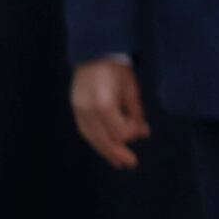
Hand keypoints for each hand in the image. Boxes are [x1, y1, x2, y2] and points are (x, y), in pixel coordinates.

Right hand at [71, 56, 147, 170]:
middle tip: (131, 164)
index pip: (119, 132)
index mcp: (104, 104)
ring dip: (106, 151)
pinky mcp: (75, 109)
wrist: (94, 54)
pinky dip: (96, 141)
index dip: (132, 133)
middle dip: (118, 153)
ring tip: (118, 163)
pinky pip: (85, 131)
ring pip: (92, 138)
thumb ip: (136, 113)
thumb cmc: (117, 70)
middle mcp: (88, 110)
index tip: (142, 129)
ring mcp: (78, 110)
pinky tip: (106, 149)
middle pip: (103, 140)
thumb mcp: (132, 90)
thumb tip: (143, 133)